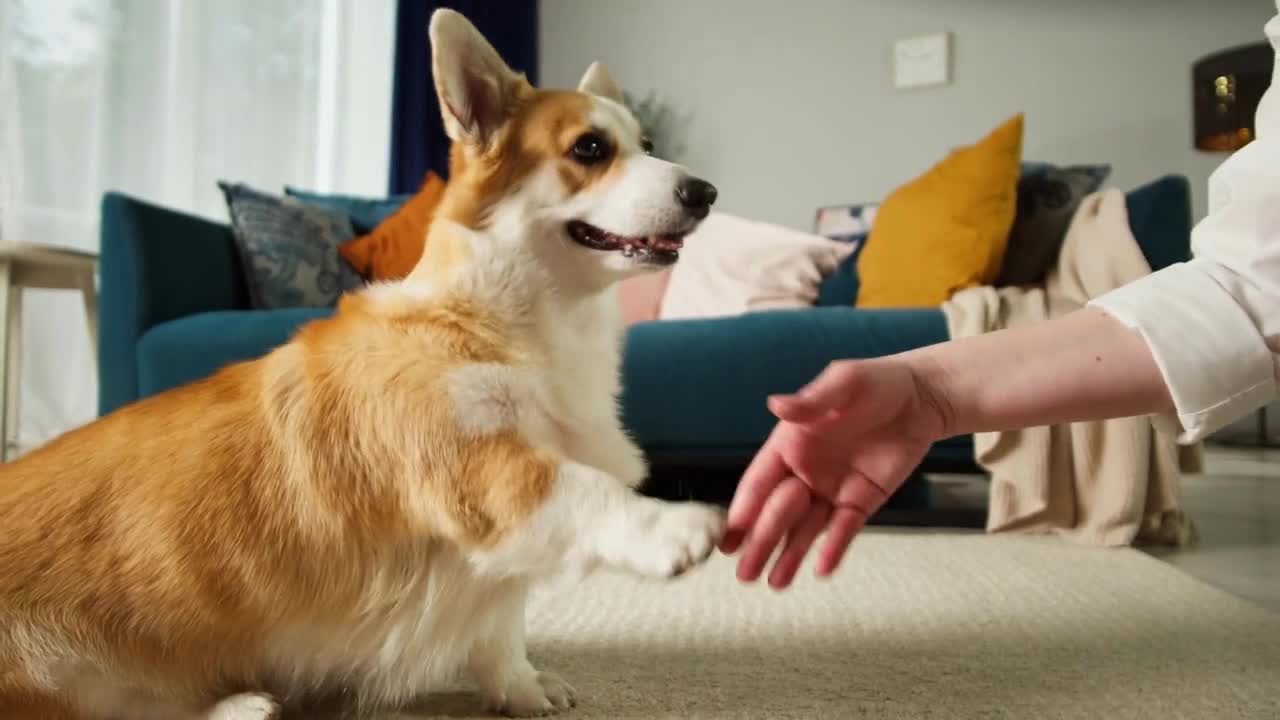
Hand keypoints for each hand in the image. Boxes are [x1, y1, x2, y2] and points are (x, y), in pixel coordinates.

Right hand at [719, 357, 949, 588]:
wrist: (921, 397)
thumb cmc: (876, 381)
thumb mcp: (843, 383)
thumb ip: (811, 401)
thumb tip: (776, 405)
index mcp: (790, 442)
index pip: (760, 481)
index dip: (744, 508)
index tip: (729, 535)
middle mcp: (805, 470)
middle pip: (778, 512)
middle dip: (760, 543)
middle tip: (744, 574)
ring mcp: (831, 488)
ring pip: (806, 528)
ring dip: (789, 555)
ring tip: (773, 584)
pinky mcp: (861, 501)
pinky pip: (843, 529)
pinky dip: (833, 548)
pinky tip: (821, 569)